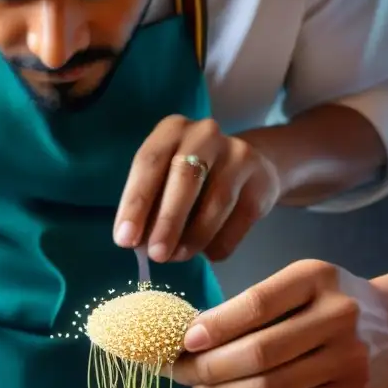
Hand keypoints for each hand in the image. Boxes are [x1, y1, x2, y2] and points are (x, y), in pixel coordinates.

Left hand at [113, 115, 280, 263]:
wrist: (250, 168)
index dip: (136, 203)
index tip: (125, 239)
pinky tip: (206, 252)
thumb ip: (151, 207)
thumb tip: (140, 244)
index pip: (149, 163)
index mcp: (172, 130)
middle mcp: (205, 134)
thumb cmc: (192, 179)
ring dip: (193, 237)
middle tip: (155, 255)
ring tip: (177, 257)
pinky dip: (219, 243)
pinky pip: (239, 220)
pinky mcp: (261, 182)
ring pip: (215, 202)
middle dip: (167, 221)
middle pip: (184, 178)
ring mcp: (238, 155)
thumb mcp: (165, 180)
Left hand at [169, 260, 387, 387]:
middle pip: (258, 354)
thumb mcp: (299, 284)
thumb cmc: (329, 303)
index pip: (257, 304)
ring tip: (200, 387)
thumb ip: (251, 306)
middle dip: (208, 367)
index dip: (214, 326)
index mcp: (318, 280)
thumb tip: (190, 339)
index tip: (183, 340)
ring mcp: (348, 363)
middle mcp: (339, 318)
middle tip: (180, 371)